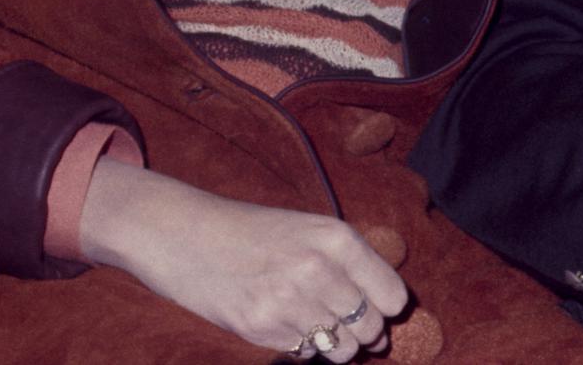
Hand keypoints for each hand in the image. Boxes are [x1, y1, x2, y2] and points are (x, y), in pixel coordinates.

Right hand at [77, 158, 404, 359]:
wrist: (188, 236)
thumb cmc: (254, 232)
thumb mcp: (309, 230)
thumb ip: (349, 263)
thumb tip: (387, 311)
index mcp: (336, 238)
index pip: (393, 296)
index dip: (388, 307)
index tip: (378, 307)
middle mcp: (317, 269)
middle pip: (370, 327)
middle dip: (364, 332)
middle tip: (346, 323)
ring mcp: (289, 301)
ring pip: (341, 350)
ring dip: (336, 345)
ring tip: (317, 324)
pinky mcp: (262, 328)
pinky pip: (305, 353)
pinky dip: (302, 345)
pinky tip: (284, 321)